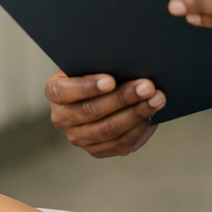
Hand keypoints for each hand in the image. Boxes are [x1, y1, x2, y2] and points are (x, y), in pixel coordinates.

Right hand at [45, 70, 164, 157]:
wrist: (98, 93)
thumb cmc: (95, 72)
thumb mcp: (90, 63)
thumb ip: (99, 63)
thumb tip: (126, 61)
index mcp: (55, 92)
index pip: (65, 91)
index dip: (87, 87)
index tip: (110, 80)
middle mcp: (62, 117)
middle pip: (91, 111)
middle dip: (122, 98)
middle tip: (146, 86)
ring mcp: (78, 137)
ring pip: (108, 130)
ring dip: (136, 114)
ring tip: (156, 99)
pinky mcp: (96, 150)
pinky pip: (119, 144)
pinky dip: (137, 128)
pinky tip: (150, 115)